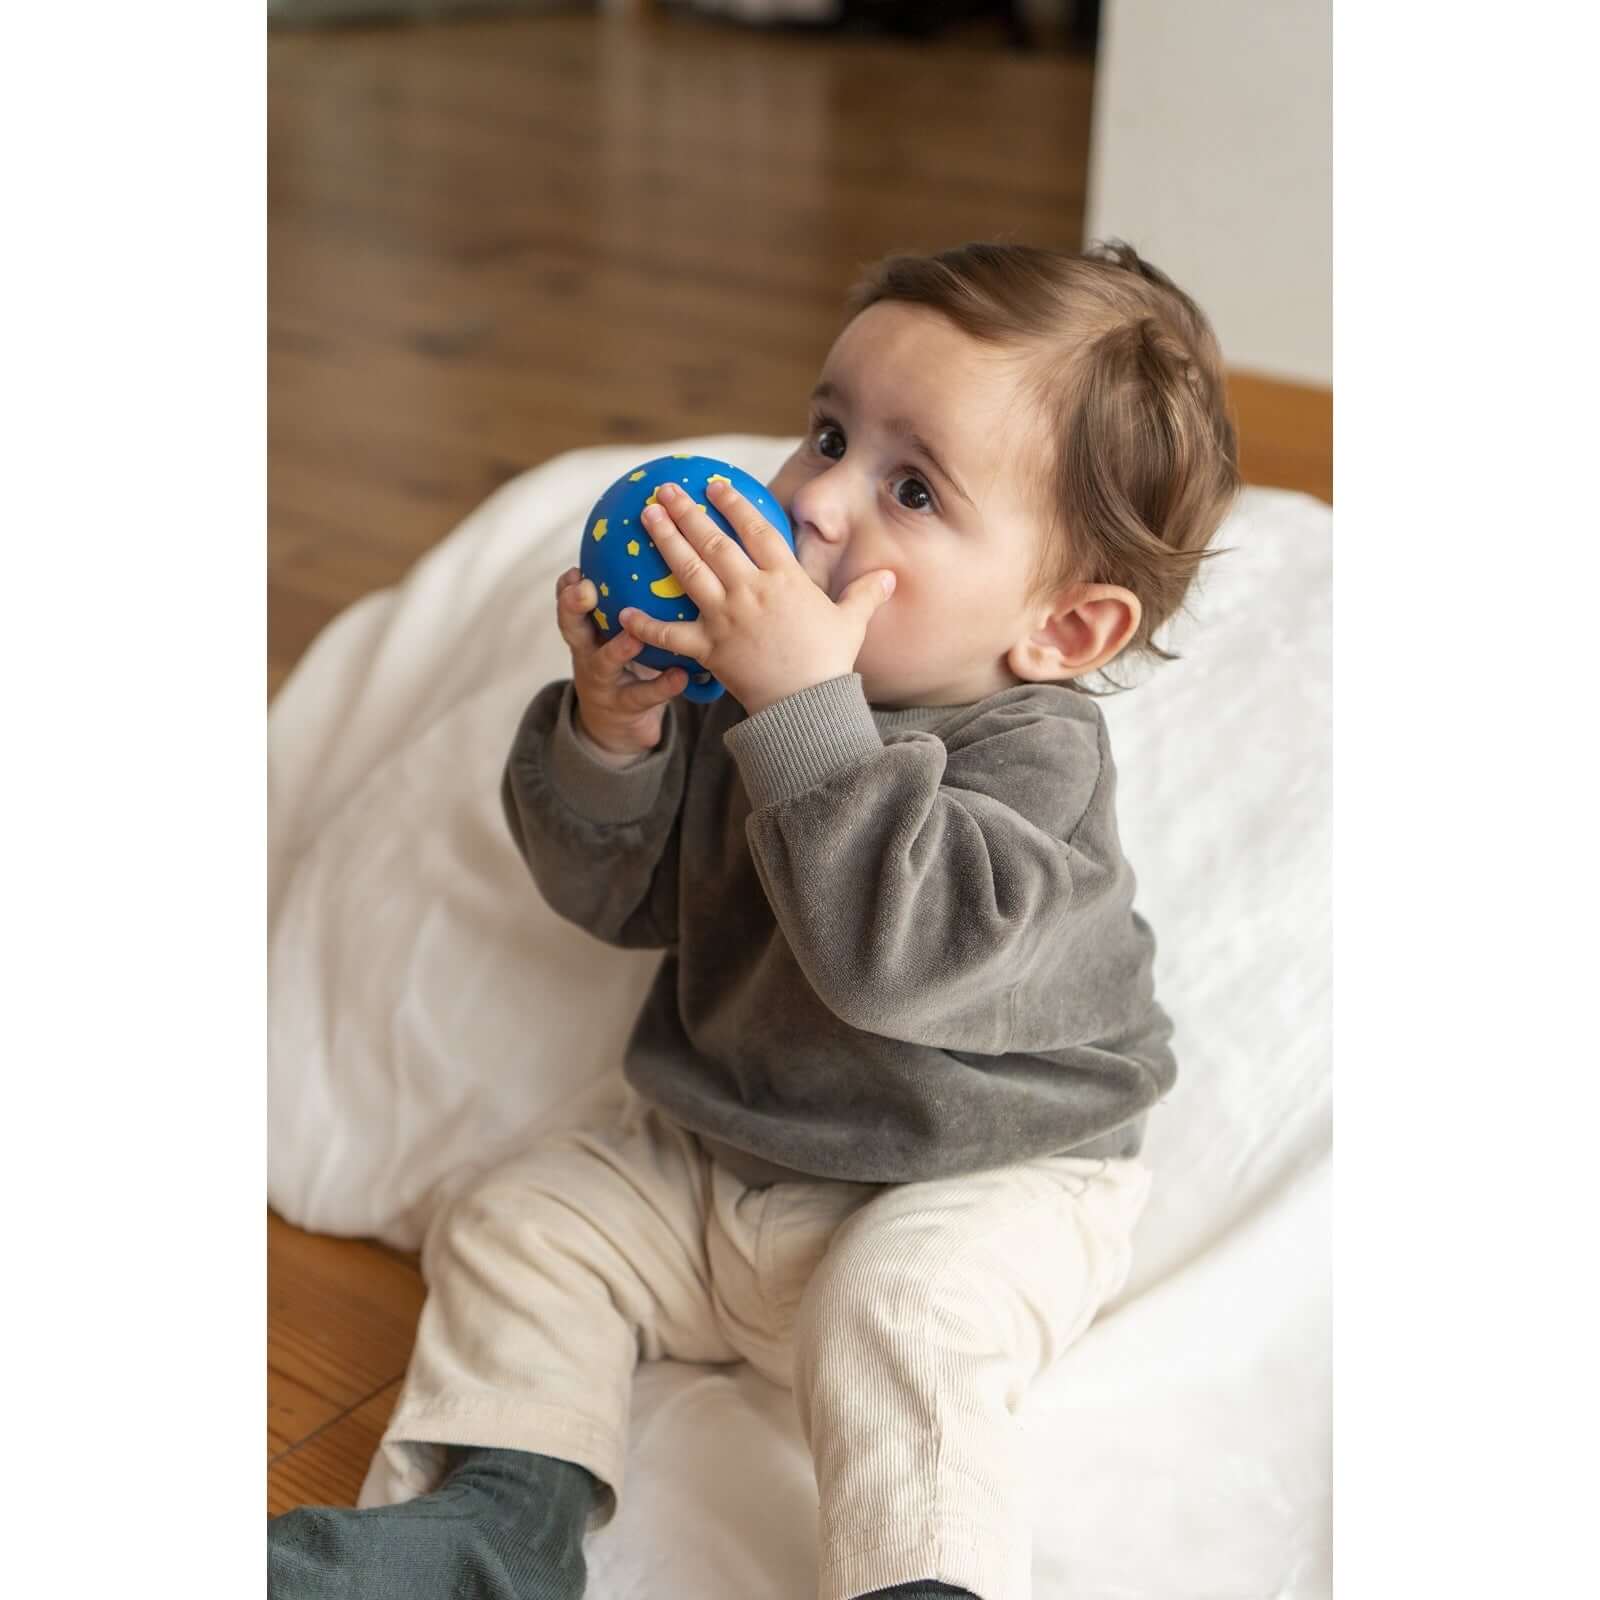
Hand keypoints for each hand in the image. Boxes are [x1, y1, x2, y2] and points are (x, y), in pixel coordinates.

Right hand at [554, 566, 686, 757]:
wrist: (616, 725)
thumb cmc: (623, 662)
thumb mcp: (613, 632)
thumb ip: (624, 600)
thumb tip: (660, 547)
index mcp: (586, 629)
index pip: (569, 602)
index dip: (566, 587)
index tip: (573, 569)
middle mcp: (587, 652)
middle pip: (572, 627)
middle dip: (573, 607)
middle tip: (584, 589)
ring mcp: (603, 681)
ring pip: (604, 662)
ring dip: (618, 648)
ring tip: (634, 636)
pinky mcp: (625, 706)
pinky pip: (644, 694)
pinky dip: (663, 684)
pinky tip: (681, 675)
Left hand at [616, 478, 894, 715]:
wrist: (807, 704)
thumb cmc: (830, 663)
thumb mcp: (852, 623)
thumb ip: (865, 594)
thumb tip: (889, 576)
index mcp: (784, 578)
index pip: (756, 529)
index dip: (735, 502)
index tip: (716, 484)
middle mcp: (750, 590)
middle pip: (712, 540)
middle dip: (687, 510)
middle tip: (664, 489)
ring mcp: (726, 617)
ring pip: (687, 570)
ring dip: (664, 540)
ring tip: (645, 516)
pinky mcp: (708, 648)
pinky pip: (669, 634)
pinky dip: (645, 624)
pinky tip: (622, 610)